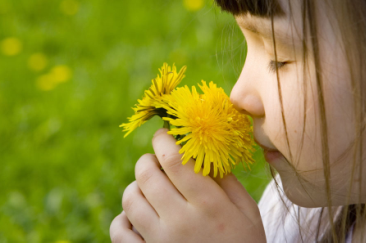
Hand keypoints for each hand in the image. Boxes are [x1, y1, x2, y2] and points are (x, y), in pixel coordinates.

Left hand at [110, 128, 265, 242]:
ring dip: (136, 186)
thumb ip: (226, 179)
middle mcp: (180, 221)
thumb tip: (200, 151)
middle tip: (157, 161)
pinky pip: (119, 230)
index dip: (164, 140)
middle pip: (146, 174)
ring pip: (130, 198)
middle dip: (148, 160)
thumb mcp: (247, 210)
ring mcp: (159, 242)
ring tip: (150, 189)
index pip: (174, 160)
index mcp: (208, 205)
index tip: (163, 134)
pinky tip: (138, 217)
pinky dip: (123, 218)